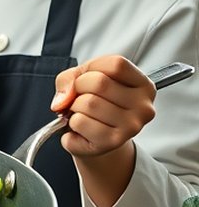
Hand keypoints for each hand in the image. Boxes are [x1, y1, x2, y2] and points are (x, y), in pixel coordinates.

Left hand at [51, 56, 156, 206]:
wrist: (95, 140)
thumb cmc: (93, 103)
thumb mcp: (82, 79)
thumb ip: (70, 78)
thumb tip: (63, 98)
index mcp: (143, 85)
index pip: (116, 64)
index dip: (93, 67)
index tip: (87, 77)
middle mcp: (143, 107)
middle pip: (100, 82)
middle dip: (78, 87)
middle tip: (79, 97)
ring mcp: (130, 127)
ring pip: (89, 103)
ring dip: (74, 107)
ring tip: (81, 113)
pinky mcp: (113, 142)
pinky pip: (80, 122)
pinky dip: (71, 122)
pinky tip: (80, 127)